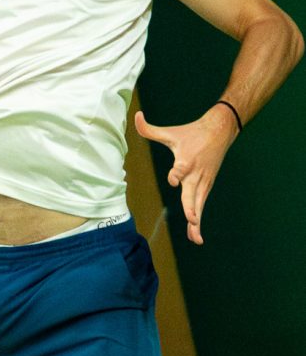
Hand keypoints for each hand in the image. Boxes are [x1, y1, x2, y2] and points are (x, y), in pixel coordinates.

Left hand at [134, 105, 238, 246]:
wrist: (220, 130)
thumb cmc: (191, 132)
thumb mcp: (170, 132)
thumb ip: (149, 129)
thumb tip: (135, 116)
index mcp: (186, 160)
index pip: (180, 170)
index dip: (175, 174)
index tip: (174, 177)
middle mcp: (195, 173)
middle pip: (193, 193)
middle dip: (191, 207)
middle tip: (192, 220)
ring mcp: (203, 181)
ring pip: (198, 204)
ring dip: (196, 222)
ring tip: (196, 239)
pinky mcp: (206, 186)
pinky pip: (201, 206)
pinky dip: (198, 221)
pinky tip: (196, 237)